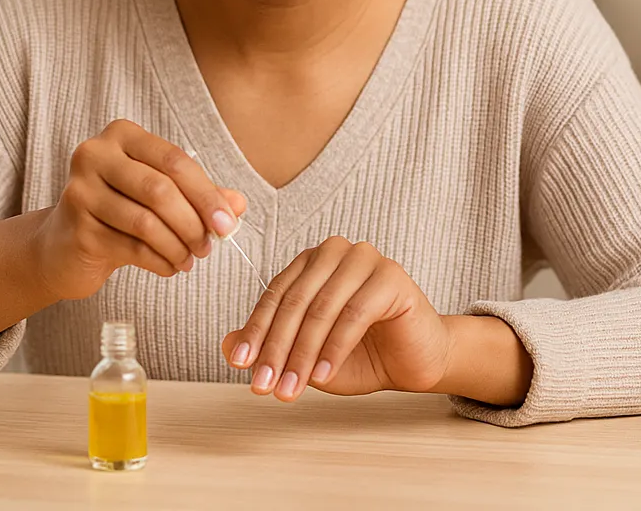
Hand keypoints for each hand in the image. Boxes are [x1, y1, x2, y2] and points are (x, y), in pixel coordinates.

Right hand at [29, 120, 246, 301]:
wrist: (64, 245)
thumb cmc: (120, 211)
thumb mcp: (161, 195)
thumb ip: (200, 195)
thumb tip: (238, 205)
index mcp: (122, 135)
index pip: (175, 161)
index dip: (207, 194)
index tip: (228, 223)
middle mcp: (95, 155)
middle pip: (160, 190)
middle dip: (194, 223)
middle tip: (210, 246)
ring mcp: (80, 191)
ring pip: (146, 222)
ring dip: (178, 246)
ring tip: (190, 258)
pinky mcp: (76, 228)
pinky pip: (131, 248)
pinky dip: (160, 261)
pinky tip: (170, 266)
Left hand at [220, 236, 452, 401]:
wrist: (414, 362)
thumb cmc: (361, 354)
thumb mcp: (306, 354)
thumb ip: (270, 345)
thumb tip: (226, 344)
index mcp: (312, 262)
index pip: (276, 294)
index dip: (256, 331)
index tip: (240, 365)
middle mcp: (336, 252)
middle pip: (296, 301)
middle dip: (277, 348)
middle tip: (265, 385)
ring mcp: (366, 259)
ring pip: (322, 308)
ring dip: (302, 353)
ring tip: (291, 389)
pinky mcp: (392, 276)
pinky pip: (354, 314)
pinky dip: (334, 348)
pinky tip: (322, 375)